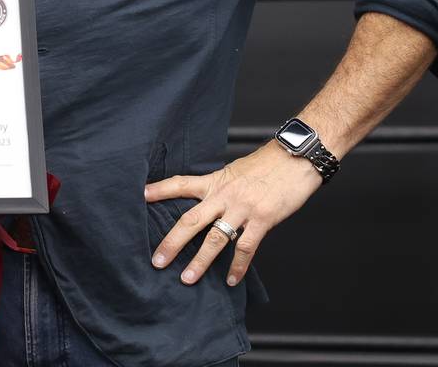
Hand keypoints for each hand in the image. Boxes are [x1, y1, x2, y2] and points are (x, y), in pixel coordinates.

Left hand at [145, 142, 321, 286]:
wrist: (297, 157)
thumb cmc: (269, 163)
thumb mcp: (236, 170)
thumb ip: (221, 186)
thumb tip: (210, 199)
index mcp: (216, 181)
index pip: (181, 183)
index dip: (160, 190)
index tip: (141, 196)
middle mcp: (224, 195)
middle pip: (190, 220)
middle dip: (172, 242)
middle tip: (157, 261)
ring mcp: (242, 209)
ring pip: (214, 239)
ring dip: (199, 262)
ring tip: (186, 279)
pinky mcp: (262, 219)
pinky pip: (246, 248)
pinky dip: (237, 267)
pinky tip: (230, 280)